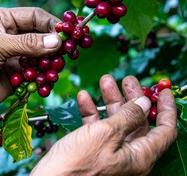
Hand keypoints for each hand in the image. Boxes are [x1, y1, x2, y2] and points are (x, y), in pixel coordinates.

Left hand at [0, 7, 60, 116]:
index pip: (35, 16)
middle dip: (54, 45)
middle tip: (67, 54)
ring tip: (53, 70)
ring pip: (43, 56)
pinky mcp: (18, 75)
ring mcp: (15, 56)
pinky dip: (43, 78)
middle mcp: (11, 36)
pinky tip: (44, 83)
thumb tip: (57, 41)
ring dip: (50, 63)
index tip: (68, 34)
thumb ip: (27, 43)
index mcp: (3, 20)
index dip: (53, 24)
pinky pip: (38, 73)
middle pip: (42, 36)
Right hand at [31, 74, 176, 175]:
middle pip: (138, 121)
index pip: (165, 130)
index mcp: (139, 156)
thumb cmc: (77, 164)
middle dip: (133, 98)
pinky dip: (92, 111)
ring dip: (110, 100)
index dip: (167, 108)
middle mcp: (127, 155)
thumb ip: (127, 117)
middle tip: (127, 79)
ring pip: (116, 121)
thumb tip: (143, 103)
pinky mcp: (92, 149)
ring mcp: (109, 152)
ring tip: (105, 81)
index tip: (164, 90)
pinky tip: (84, 97)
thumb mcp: (106, 134)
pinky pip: (97, 127)